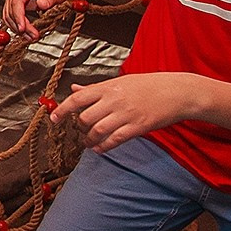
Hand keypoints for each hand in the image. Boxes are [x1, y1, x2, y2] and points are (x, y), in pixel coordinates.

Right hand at [4, 0, 72, 38]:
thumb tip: (42, 4)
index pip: (16, 3)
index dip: (18, 17)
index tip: (23, 28)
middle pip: (11, 11)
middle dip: (21, 26)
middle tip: (32, 36)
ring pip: (9, 16)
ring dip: (18, 29)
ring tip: (31, 37)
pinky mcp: (14, 5)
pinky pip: (11, 18)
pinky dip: (17, 26)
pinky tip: (26, 33)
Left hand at [52, 72, 206, 152]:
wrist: (177, 92)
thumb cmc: (148, 85)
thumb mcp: (121, 81)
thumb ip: (96, 88)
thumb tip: (74, 88)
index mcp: (108, 87)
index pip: (78, 98)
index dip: (62, 110)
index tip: (53, 119)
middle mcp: (114, 100)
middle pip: (85, 118)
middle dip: (80, 128)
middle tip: (82, 131)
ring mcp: (126, 114)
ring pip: (97, 131)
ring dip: (89, 140)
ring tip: (89, 143)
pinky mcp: (137, 127)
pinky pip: (114, 140)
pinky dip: (103, 147)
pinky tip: (100, 149)